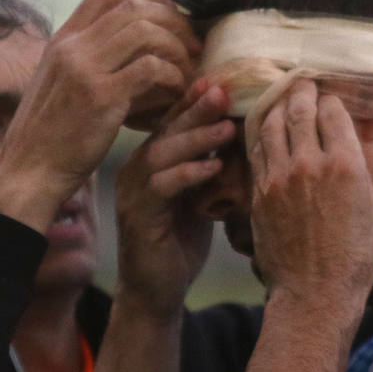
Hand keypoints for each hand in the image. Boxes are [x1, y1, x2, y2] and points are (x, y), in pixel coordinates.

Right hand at [0, 0, 199, 228]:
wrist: (29, 172)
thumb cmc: (49, 136)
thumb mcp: (61, 85)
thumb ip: (91, 61)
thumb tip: (138, 49)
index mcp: (62, 40)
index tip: (170, 15)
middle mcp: (72, 47)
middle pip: (134, 7)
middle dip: (173, 20)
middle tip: (191, 44)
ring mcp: (85, 69)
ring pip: (146, 32)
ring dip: (176, 48)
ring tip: (187, 70)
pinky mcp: (102, 97)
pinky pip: (151, 68)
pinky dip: (172, 76)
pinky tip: (176, 92)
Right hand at [114, 80, 235, 317]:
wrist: (157, 291)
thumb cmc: (180, 243)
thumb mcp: (200, 196)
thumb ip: (211, 164)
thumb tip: (240, 128)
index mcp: (151, 162)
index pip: (172, 122)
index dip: (194, 101)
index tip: (222, 80)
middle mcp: (136, 171)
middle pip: (165, 129)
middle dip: (195, 109)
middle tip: (223, 90)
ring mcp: (132, 193)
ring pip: (161, 153)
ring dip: (195, 138)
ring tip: (226, 126)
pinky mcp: (136, 217)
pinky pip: (160, 187)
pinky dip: (187, 174)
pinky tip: (213, 167)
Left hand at [247, 79, 372, 303]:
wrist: (314, 292)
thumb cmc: (354, 258)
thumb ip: (360, 172)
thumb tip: (351, 148)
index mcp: (345, 166)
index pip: (333, 112)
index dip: (332, 100)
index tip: (330, 97)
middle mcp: (309, 164)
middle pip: (300, 110)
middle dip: (301, 90)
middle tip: (302, 82)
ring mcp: (279, 178)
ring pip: (272, 125)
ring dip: (277, 106)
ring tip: (281, 97)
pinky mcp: (259, 194)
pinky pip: (256, 152)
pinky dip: (261, 134)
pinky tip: (265, 129)